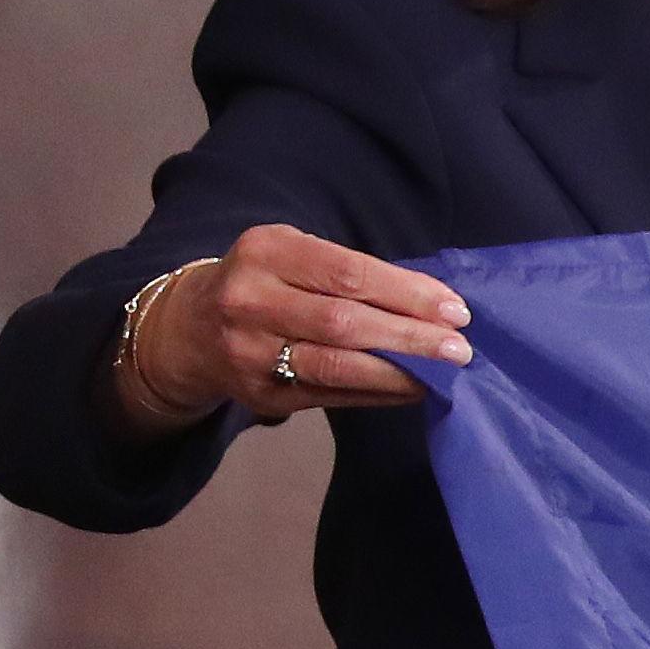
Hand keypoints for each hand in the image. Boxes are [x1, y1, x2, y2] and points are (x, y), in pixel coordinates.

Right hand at [108, 223, 467, 433]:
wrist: (189, 327)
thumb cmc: (267, 283)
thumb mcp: (295, 256)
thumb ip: (353, 273)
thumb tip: (435, 302)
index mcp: (265, 252)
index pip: (348, 272)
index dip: (407, 293)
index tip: (455, 309)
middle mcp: (248, 299)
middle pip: (344, 321)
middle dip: (411, 336)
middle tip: (460, 347)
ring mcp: (248, 351)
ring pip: (336, 365)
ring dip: (400, 371)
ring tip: (444, 371)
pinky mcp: (259, 394)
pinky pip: (331, 396)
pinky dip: (379, 393)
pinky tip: (413, 388)